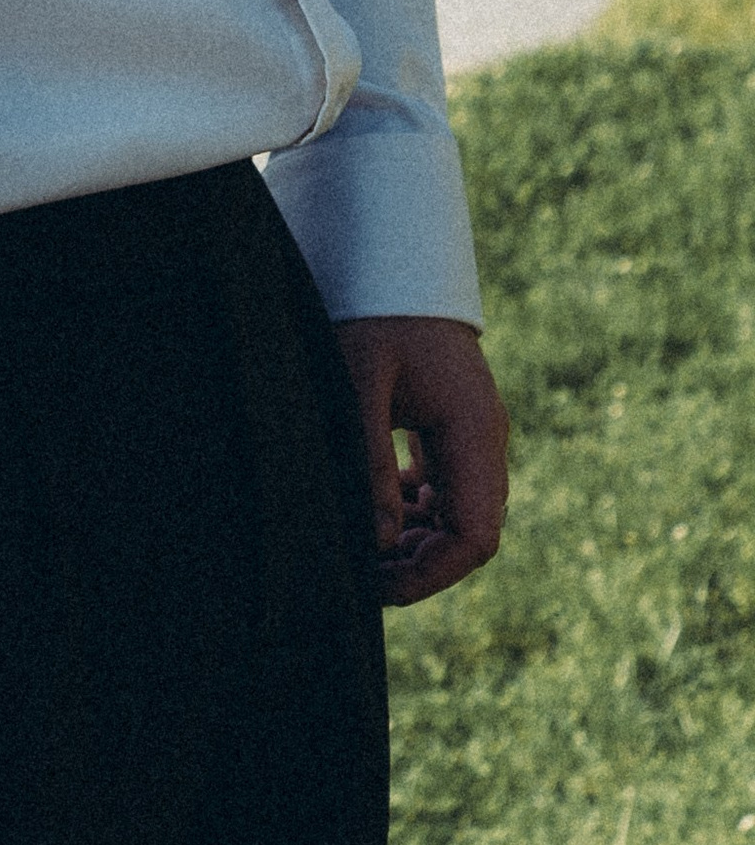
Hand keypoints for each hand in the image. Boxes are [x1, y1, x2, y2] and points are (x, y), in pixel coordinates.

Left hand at [334, 313, 509, 604]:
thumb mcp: (359, 380)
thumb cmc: (376, 310)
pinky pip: (446, 484)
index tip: (381, 588)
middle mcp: (484, 438)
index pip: (475, 536)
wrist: (396, 256)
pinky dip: (416, 506)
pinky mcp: (454, 422)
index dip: (433, 574)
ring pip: (459, 511)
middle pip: (470, 532)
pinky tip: (378, 505)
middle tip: (363, 573)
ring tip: (364, 544)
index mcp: (473, 431)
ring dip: (418, 536)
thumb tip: (375, 540)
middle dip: (421, 562)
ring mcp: (473, 431)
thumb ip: (369, 458)